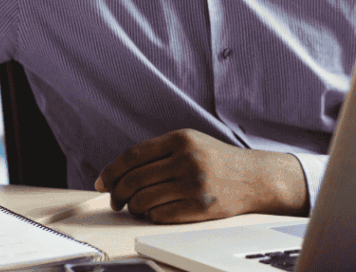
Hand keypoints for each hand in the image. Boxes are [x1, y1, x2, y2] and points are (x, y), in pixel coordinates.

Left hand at [94, 130, 306, 222]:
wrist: (254, 177)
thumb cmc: (216, 160)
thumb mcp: (190, 143)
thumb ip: (157, 153)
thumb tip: (115, 175)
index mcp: (181, 139)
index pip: (132, 156)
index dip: (110, 172)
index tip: (101, 183)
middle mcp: (187, 159)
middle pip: (133, 181)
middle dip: (118, 194)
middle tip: (117, 201)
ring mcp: (194, 183)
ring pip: (142, 201)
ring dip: (134, 207)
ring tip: (139, 207)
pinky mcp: (200, 206)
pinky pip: (159, 215)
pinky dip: (151, 216)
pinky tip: (157, 211)